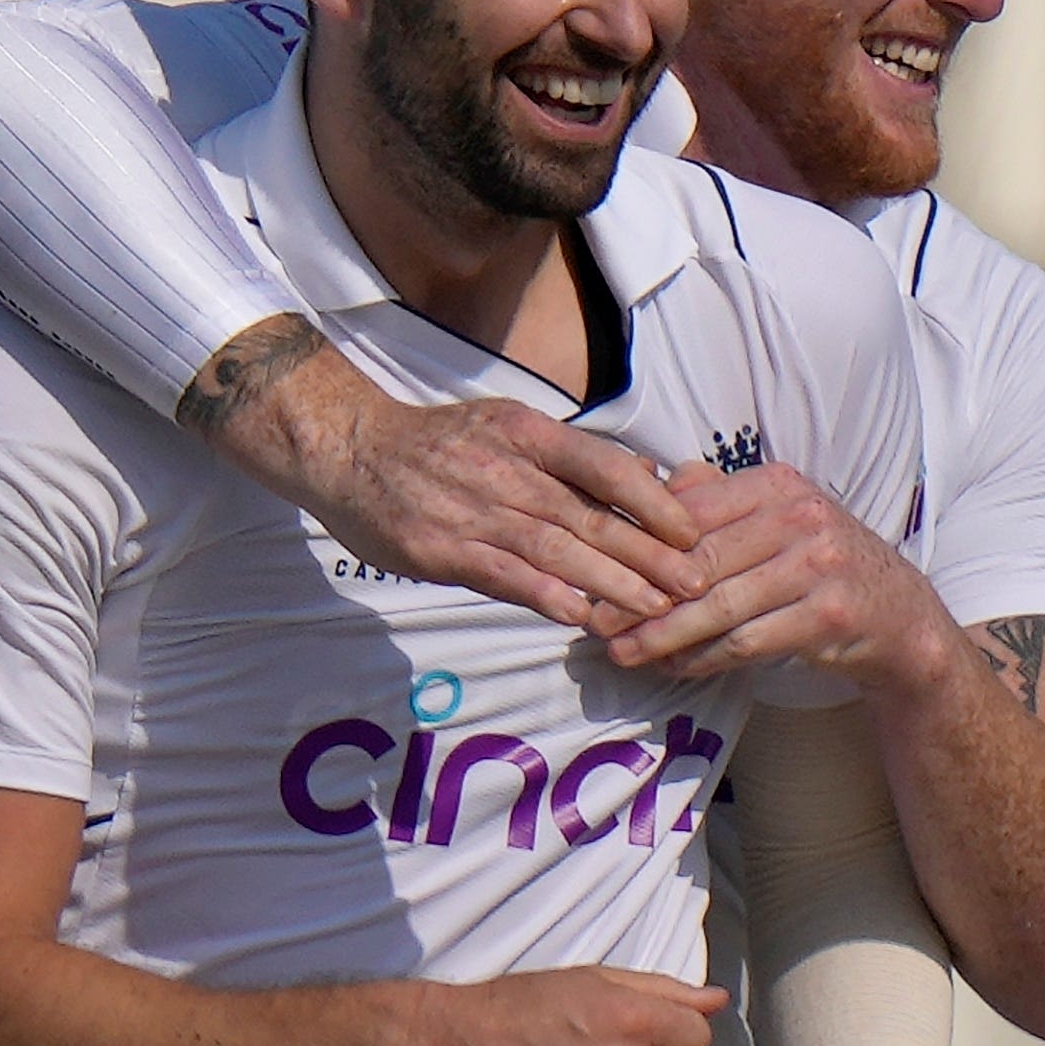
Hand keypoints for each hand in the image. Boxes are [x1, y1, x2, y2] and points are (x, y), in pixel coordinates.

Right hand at [231, 341, 709, 630]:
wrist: (348, 450)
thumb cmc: (437, 445)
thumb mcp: (503, 428)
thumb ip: (561, 460)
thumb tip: (636, 485)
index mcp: (527, 432)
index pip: (607, 466)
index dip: (654, 501)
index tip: (691, 532)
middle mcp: (506, 468)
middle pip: (592, 515)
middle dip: (650, 553)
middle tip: (696, 581)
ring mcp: (472, 511)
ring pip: (558, 549)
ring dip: (612, 583)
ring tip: (656, 608)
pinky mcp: (441, 550)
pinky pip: (505, 575)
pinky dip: (548, 595)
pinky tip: (583, 617)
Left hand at [605, 463, 951, 685]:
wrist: (898, 615)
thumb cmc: (820, 565)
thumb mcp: (777, 520)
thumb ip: (719, 502)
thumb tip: (652, 482)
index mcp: (777, 484)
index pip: (692, 512)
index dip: (639, 544)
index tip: (597, 570)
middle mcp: (801, 515)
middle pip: (700, 561)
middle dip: (641, 595)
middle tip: (596, 621)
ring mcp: (819, 564)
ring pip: (719, 606)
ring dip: (664, 635)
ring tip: (622, 653)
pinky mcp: (828, 615)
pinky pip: (747, 641)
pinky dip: (704, 658)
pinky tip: (675, 668)